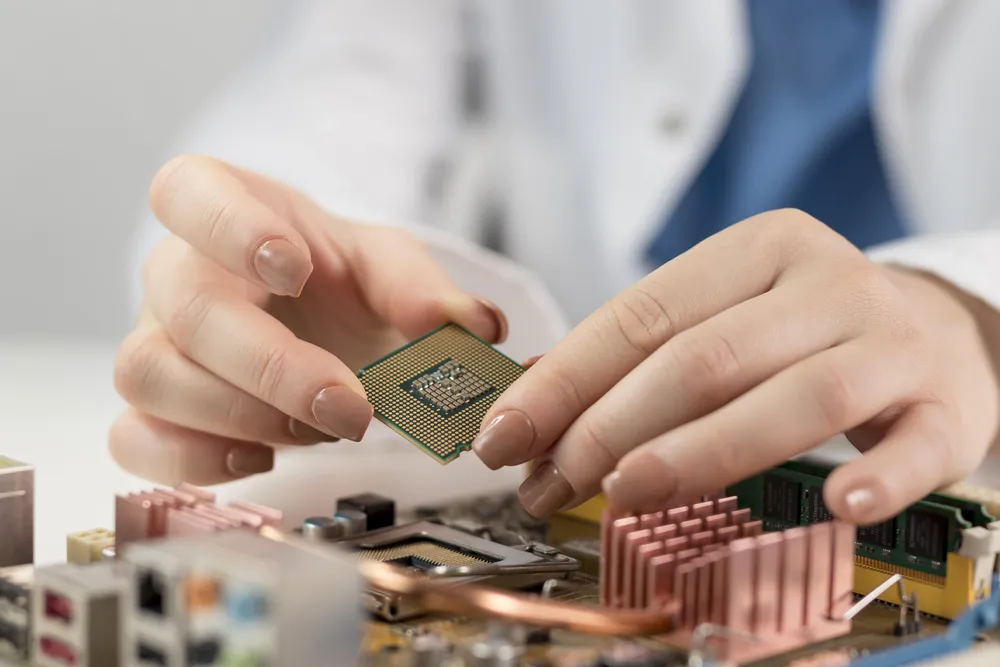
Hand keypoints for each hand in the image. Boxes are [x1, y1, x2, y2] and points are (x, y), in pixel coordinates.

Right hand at [111, 155, 505, 484]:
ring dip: (241, 416)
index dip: (230, 226)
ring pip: (150, 374)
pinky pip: (135, 438)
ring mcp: (156, 339)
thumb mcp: (388, 268)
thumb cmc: (336, 281)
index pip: (190, 190)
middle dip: (272, 365)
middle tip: (351, 407)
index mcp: (226, 208)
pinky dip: (195, 460)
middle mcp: (178, 272)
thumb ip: (425, 291)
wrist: (312, 322)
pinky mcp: (152, 407)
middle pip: (186, 304)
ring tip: (319, 430)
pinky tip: (262, 460)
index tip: (294, 267)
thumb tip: (477, 326)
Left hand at [473, 210, 999, 521]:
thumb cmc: (804, 329)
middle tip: (551, 486)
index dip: (564, 381)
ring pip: (795, 400)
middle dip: (611, 429)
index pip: (642, 315)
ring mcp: (893, 342)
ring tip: (629, 497)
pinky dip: (876, 478)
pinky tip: (835, 507)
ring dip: (703, 454)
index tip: (504, 437)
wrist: (937, 328)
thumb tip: (532, 402)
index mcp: (758, 248)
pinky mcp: (948, 405)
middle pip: (704, 359)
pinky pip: (916, 447)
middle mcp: (827, 283)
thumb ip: (639, 353)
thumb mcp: (725, 313)